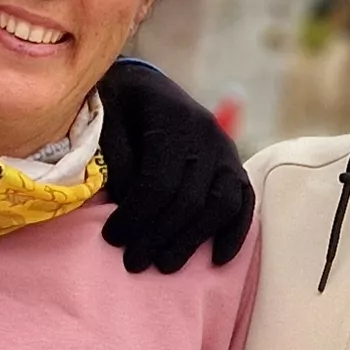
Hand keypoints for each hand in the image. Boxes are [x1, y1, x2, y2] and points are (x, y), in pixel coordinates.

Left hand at [92, 57, 253, 273]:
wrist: (143, 83)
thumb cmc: (117, 107)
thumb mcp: (106, 124)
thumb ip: (119, 163)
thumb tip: (129, 205)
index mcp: (172, 120)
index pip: (159, 182)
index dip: (135, 216)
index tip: (112, 238)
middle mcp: (207, 135)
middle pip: (190, 199)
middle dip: (159, 236)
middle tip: (134, 264)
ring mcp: (225, 150)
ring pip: (220, 204)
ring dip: (192, 240)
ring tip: (165, 265)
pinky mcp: (234, 164)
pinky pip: (244, 200)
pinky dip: (234, 231)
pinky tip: (216, 258)